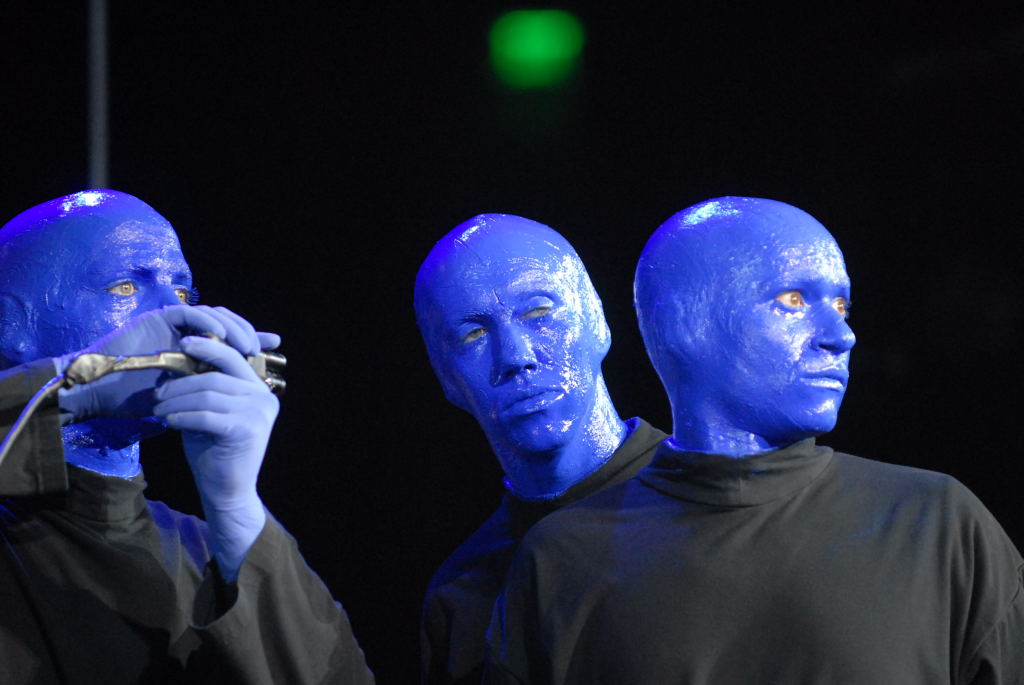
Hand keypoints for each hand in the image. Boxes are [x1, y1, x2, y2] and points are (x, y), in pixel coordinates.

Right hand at [58, 304, 273, 422]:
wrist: (101, 394)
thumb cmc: (140, 398)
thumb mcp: (187, 392)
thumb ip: (212, 381)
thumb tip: (243, 384)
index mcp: (193, 346)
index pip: (228, 335)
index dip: (250, 338)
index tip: (271, 349)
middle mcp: (185, 331)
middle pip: (224, 320)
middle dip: (245, 331)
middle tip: (259, 348)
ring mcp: (172, 322)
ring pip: (211, 313)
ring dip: (232, 327)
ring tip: (245, 346)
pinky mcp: (159, 318)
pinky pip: (189, 314)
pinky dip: (208, 323)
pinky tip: (222, 338)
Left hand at [153, 334, 278, 579]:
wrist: (226, 491)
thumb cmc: (214, 451)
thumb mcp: (209, 413)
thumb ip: (204, 389)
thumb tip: (177, 361)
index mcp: (259, 390)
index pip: (233, 359)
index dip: (209, 347)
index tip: (183, 343)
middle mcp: (263, 398)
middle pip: (217, 375)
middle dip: (182, 380)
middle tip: (158, 391)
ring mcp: (258, 413)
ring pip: (208, 394)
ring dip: (176, 399)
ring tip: (158, 408)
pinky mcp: (246, 429)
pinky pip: (205, 415)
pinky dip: (181, 416)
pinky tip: (167, 420)